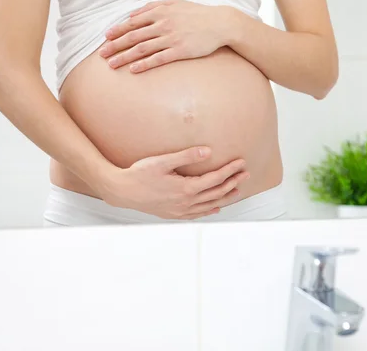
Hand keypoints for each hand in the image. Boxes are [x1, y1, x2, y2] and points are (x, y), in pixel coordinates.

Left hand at [99, 0, 230, 72]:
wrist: (220, 24)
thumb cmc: (197, 14)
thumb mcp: (174, 3)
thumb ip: (153, 7)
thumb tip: (134, 14)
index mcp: (160, 12)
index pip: (133, 22)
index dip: (117, 31)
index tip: (106, 38)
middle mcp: (163, 24)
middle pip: (133, 36)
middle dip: (115, 45)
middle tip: (102, 54)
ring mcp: (171, 38)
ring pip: (142, 48)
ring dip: (125, 57)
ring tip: (112, 65)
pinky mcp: (180, 51)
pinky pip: (158, 58)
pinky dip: (144, 64)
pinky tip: (133, 69)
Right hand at [99, 146, 249, 219]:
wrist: (122, 192)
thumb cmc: (139, 175)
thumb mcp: (163, 161)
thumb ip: (187, 156)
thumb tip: (207, 152)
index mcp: (186, 189)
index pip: (215, 179)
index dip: (230, 170)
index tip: (241, 163)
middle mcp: (186, 202)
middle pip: (217, 193)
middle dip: (233, 182)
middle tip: (245, 174)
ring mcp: (180, 210)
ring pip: (210, 205)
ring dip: (225, 197)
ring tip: (237, 190)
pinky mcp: (174, 214)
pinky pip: (198, 214)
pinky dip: (210, 210)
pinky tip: (215, 207)